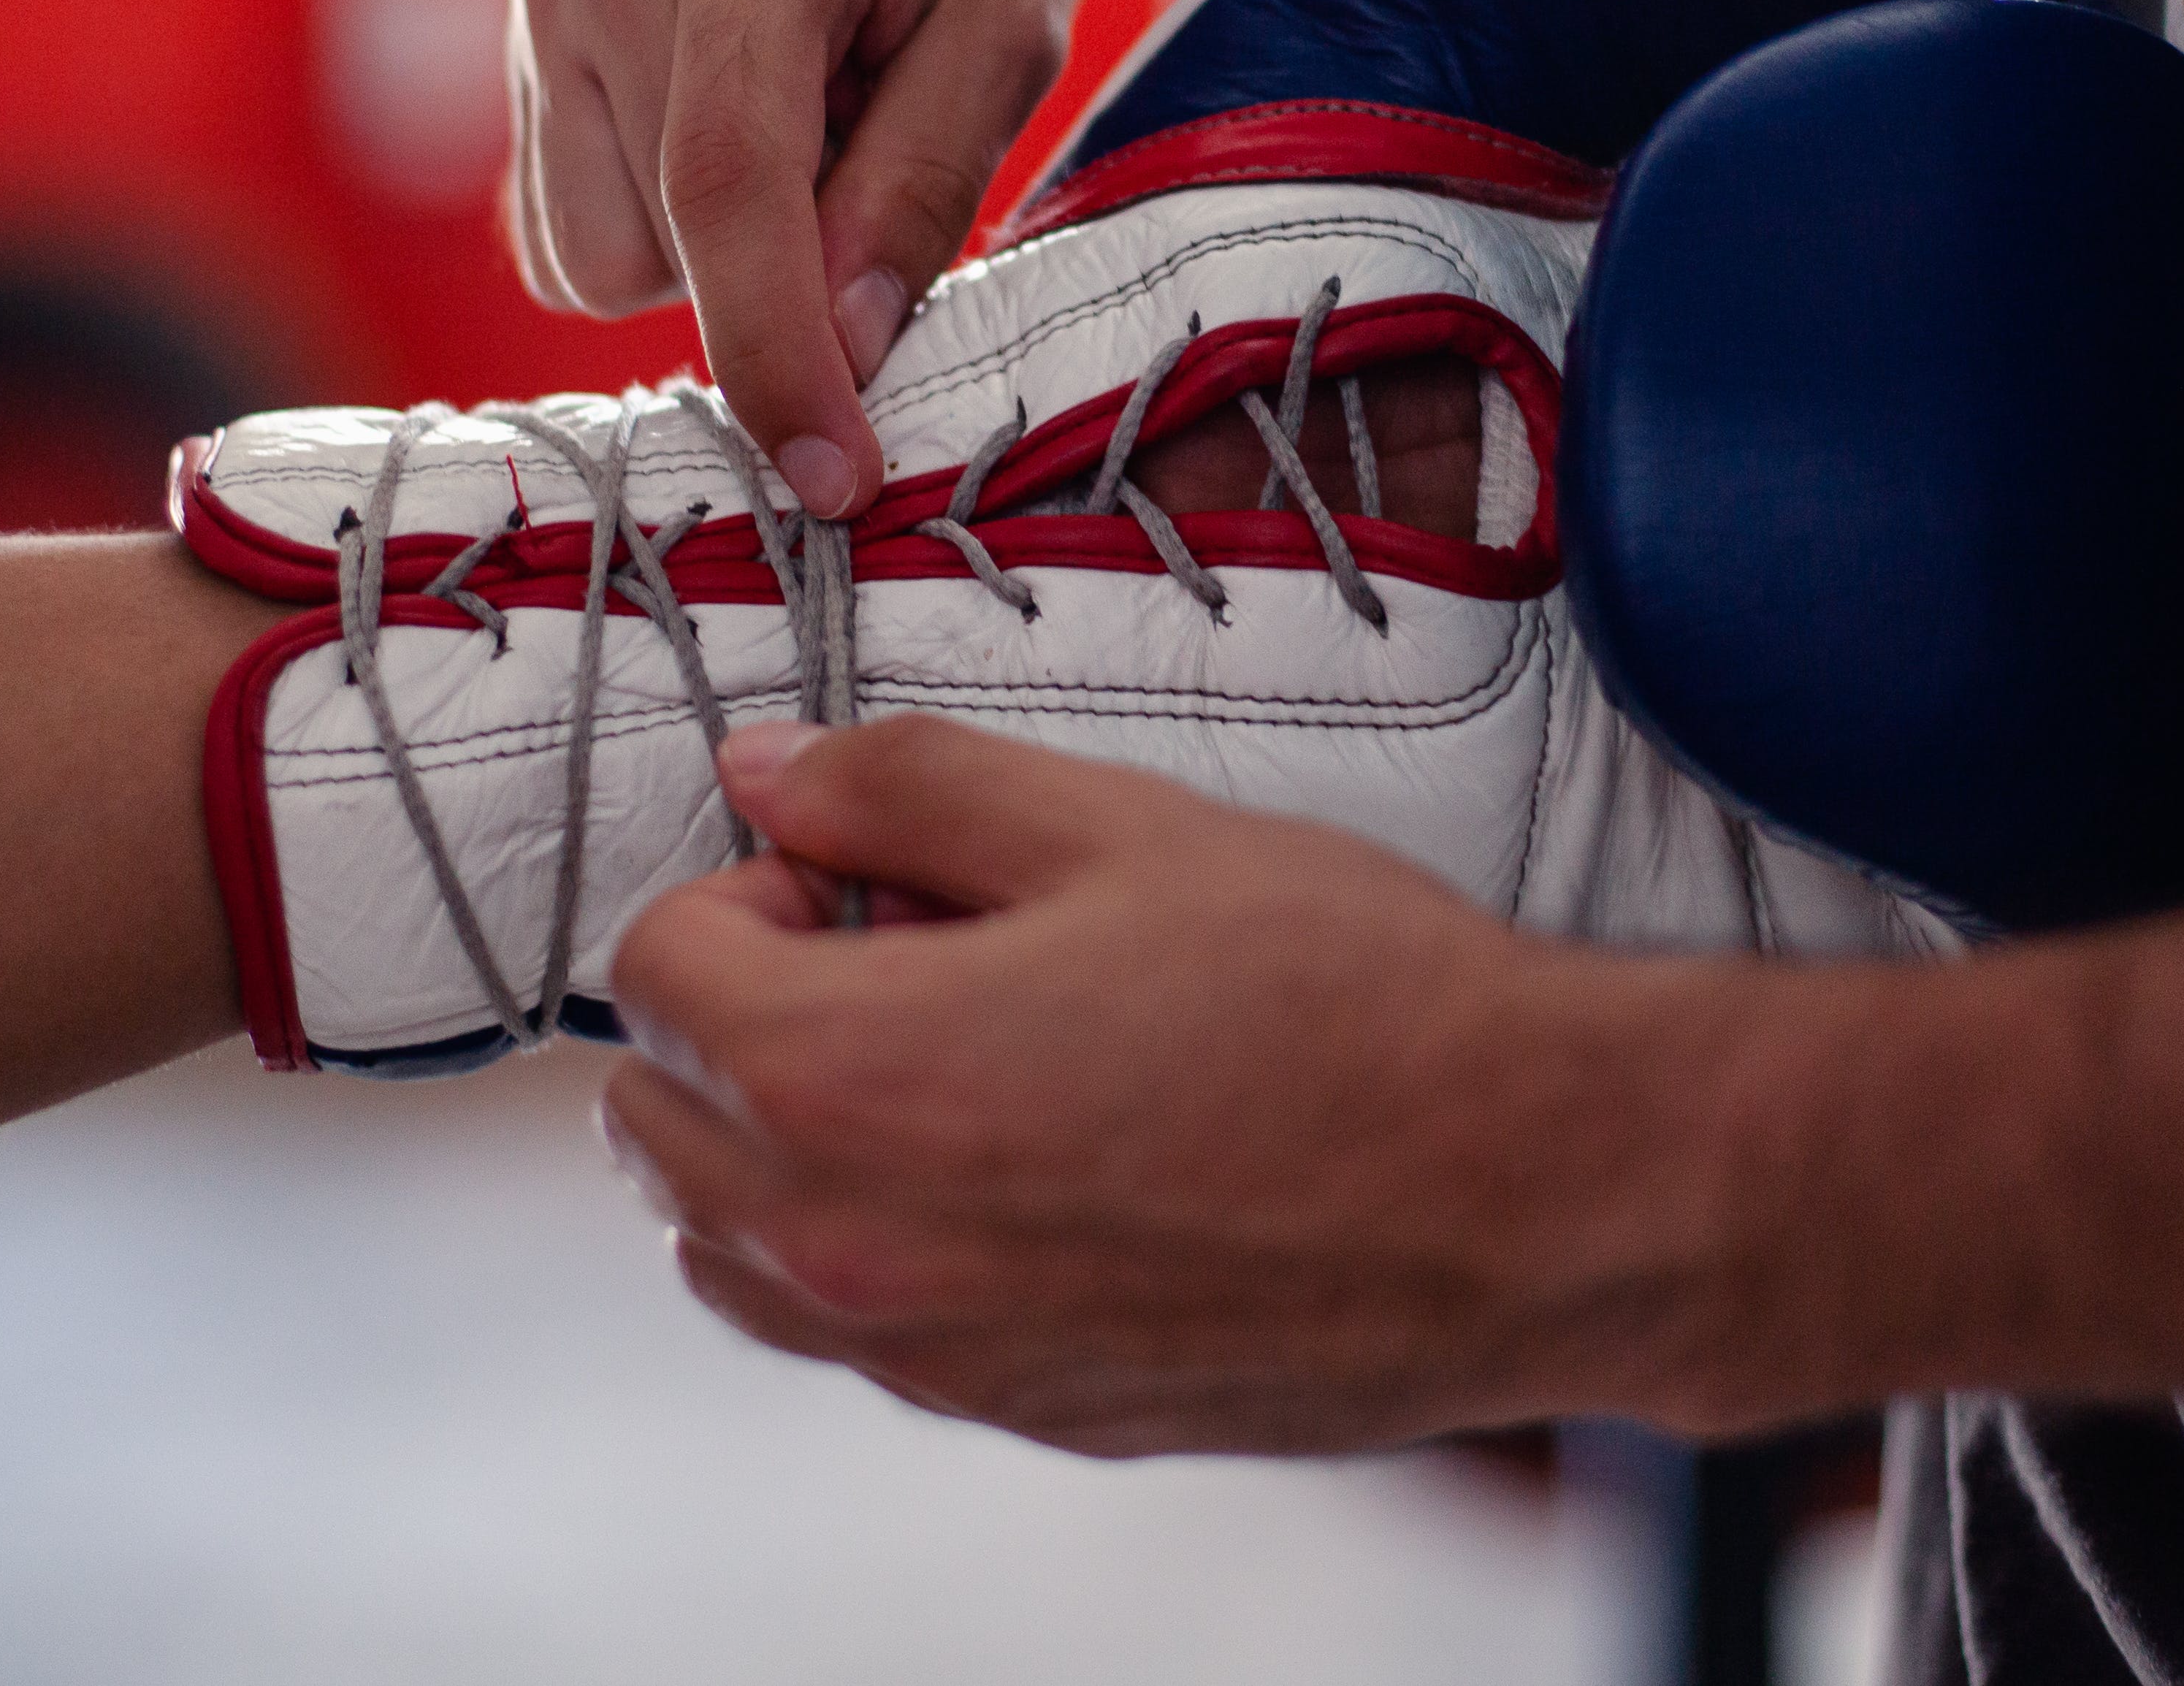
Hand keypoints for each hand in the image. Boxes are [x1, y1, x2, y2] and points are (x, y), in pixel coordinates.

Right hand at [505, 0, 1199, 517]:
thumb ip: (928, 171)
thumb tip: (850, 341)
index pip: (728, 197)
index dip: (776, 362)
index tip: (832, 484)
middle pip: (667, 246)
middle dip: (783, 263)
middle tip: (886, 125)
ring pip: (599, 253)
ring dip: (716, 239)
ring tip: (818, 102)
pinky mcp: (524, 15)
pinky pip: (569, 210)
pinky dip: (659, 208)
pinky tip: (744, 106)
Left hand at [595, 717, 1772, 1455]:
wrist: (1531, 1192)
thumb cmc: (1350, 1002)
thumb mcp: (1117, 828)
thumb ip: (904, 791)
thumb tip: (770, 772)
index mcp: (850, 1081)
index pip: (652, 972)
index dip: (751, 887)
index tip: (866, 873)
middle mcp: (857, 1249)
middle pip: (655, 1125)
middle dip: (738, 1013)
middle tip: (905, 949)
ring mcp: (935, 1355)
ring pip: (731, 1252)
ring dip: (778, 1142)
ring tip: (952, 1058)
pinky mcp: (1020, 1410)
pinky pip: (856, 1331)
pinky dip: (874, 1242)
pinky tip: (1025, 1159)